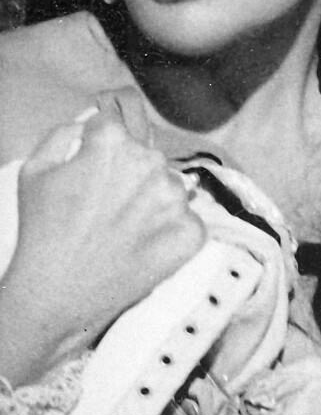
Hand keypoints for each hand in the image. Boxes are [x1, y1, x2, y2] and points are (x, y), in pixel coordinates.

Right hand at [0, 89, 205, 385]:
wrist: (56, 297)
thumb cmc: (43, 232)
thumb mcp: (35, 168)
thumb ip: (66, 131)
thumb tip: (93, 121)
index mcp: (113, 142)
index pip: (118, 117)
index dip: (104, 135)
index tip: (101, 152)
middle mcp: (150, 162)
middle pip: (146, 153)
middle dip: (129, 170)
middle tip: (107, 203)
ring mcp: (175, 198)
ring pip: (168, 185)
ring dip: (152, 199)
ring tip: (122, 229)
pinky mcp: (191, 232)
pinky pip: (187, 219)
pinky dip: (170, 230)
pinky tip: (143, 245)